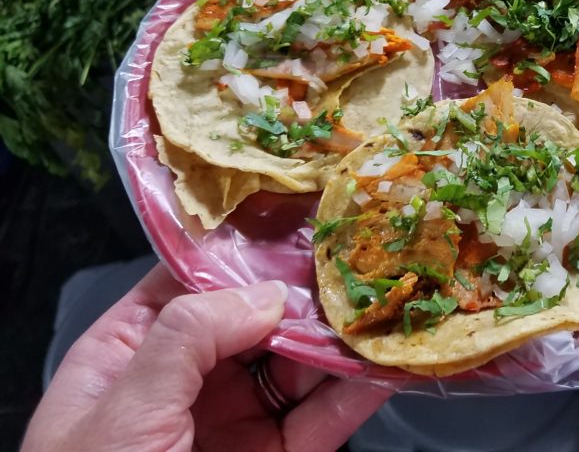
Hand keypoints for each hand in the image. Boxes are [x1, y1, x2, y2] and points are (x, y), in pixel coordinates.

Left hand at [22, 265, 392, 451]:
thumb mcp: (126, 408)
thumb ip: (191, 335)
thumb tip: (266, 293)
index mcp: (131, 351)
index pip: (190, 282)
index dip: (242, 252)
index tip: (297, 225)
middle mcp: (186, 379)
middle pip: (257, 319)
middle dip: (306, 296)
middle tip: (357, 266)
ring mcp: (230, 421)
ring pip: (296, 367)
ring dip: (340, 342)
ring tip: (382, 309)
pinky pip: (318, 421)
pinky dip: (355, 396)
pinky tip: (383, 369)